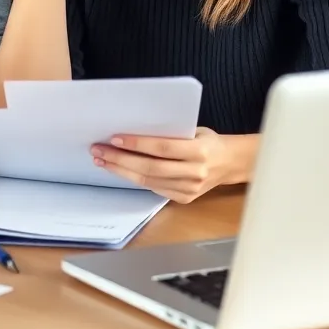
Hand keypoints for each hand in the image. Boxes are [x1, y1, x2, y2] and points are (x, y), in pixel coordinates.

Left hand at [90, 129, 259, 203]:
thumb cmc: (207, 141)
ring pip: (148, 180)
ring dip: (121, 170)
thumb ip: (169, 133)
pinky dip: (134, 179)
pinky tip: (119, 170)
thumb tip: (133, 129)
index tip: (115, 138)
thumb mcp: (193, 130)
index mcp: (199, 151)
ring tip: (102, 160)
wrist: (230, 163)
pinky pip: (154, 188)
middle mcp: (195, 172)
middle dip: (120, 159)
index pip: (162, 147)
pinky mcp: (184, 199)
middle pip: (150, 167)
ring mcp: (189, 189)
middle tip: (99, 150)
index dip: (137, 144)